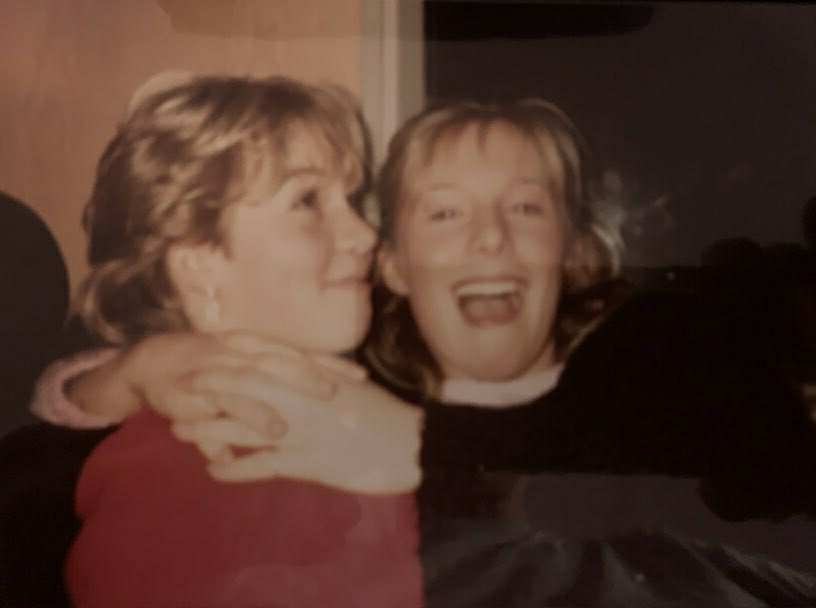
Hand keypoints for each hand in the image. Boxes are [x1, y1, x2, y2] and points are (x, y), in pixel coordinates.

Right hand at [68, 331, 365, 437]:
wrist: (147, 364)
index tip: (362, 376)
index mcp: (253, 347)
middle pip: (289, 358)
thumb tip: (287, 423)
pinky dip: (253, 413)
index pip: (298, 353)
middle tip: (355, 385)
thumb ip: (259, 396)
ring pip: (266, 372)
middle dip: (322, 370)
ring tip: (327, 397)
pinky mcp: (201, 388)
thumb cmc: (201, 371)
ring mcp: (223, 367)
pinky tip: (274, 428)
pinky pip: (232, 400)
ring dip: (297, 382)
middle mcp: (242, 351)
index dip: (331, 363)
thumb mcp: (234, 379)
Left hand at [173, 373, 423, 494]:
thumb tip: (301, 382)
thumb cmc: (387, 416)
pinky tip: (212, 471)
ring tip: (179, 431)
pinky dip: (232, 468)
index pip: (263, 362)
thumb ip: (322, 384)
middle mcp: (301, 398)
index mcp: (313, 377)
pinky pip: (259, 465)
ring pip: (242, 426)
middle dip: (207, 390)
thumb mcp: (351, 391)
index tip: (204, 360)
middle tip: (177, 392)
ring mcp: (301, 429)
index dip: (229, 362)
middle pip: (242, 389)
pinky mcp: (306, 461)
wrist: (412, 443)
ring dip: (207, 429)